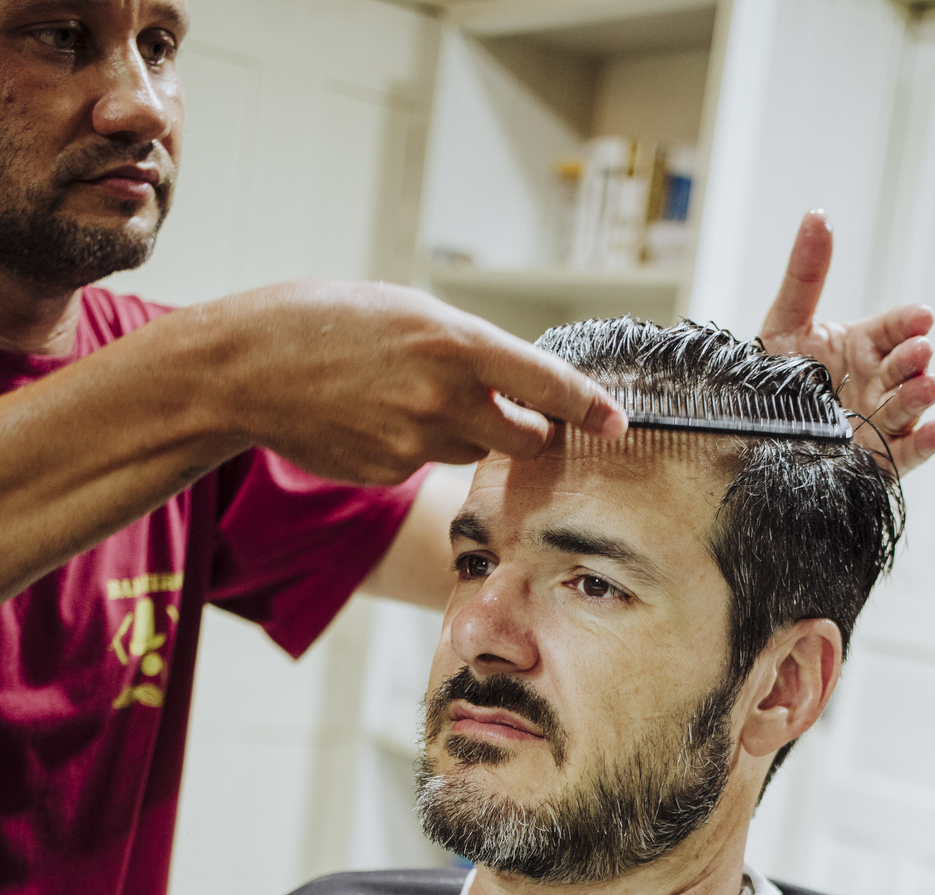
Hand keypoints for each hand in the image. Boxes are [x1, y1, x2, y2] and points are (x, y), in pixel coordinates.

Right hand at [211, 281, 626, 484]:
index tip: (617, 422)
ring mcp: (415, 443)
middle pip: (524, 439)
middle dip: (528, 431)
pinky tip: (371, 417)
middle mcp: (442, 397)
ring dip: (463, 433)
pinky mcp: (390, 472)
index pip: (545, 385)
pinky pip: (426, 465)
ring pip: (473, 451)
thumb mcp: (406, 312)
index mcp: (453, 342)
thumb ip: (465, 349)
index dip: (588, 407)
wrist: (246, 366)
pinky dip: (414, 445)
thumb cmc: (326, 322)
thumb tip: (514, 386)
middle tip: (514, 413)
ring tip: (406, 397)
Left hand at [759, 212, 934, 478]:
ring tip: (928, 385)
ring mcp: (878, 423)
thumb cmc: (772, 382)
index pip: (893, 329)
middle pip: (904, 368)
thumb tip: (817, 214)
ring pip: (907, 408)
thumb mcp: (784, 324)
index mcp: (862, 348)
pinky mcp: (876, 462)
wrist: (746, 440)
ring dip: (920, 396)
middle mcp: (876, 385)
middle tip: (918, 350)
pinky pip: (906, 454)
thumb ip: (804, 275)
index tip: (920, 317)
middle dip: (913, 358)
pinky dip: (925, 445)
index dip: (907, 324)